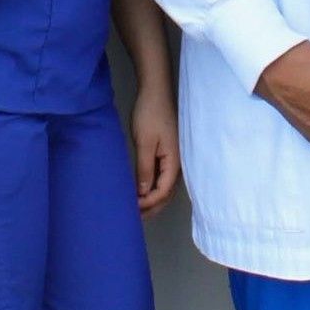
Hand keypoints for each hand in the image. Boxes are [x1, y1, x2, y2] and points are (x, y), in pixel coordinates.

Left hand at [130, 79, 180, 217]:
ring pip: (165, 187)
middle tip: (134, 217)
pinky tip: (141, 191)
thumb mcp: (145, 143)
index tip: (131, 208)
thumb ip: (144, 169)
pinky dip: (152, 188)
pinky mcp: (167, 154)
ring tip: (136, 209)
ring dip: (152, 200)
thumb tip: (143, 192)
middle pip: (166, 194)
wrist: (155, 92)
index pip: (162, 192)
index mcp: (174, 162)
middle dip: (151, 207)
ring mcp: (173, 159)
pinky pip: (162, 178)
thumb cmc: (150, 114)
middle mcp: (177, 164)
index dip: (147, 203)